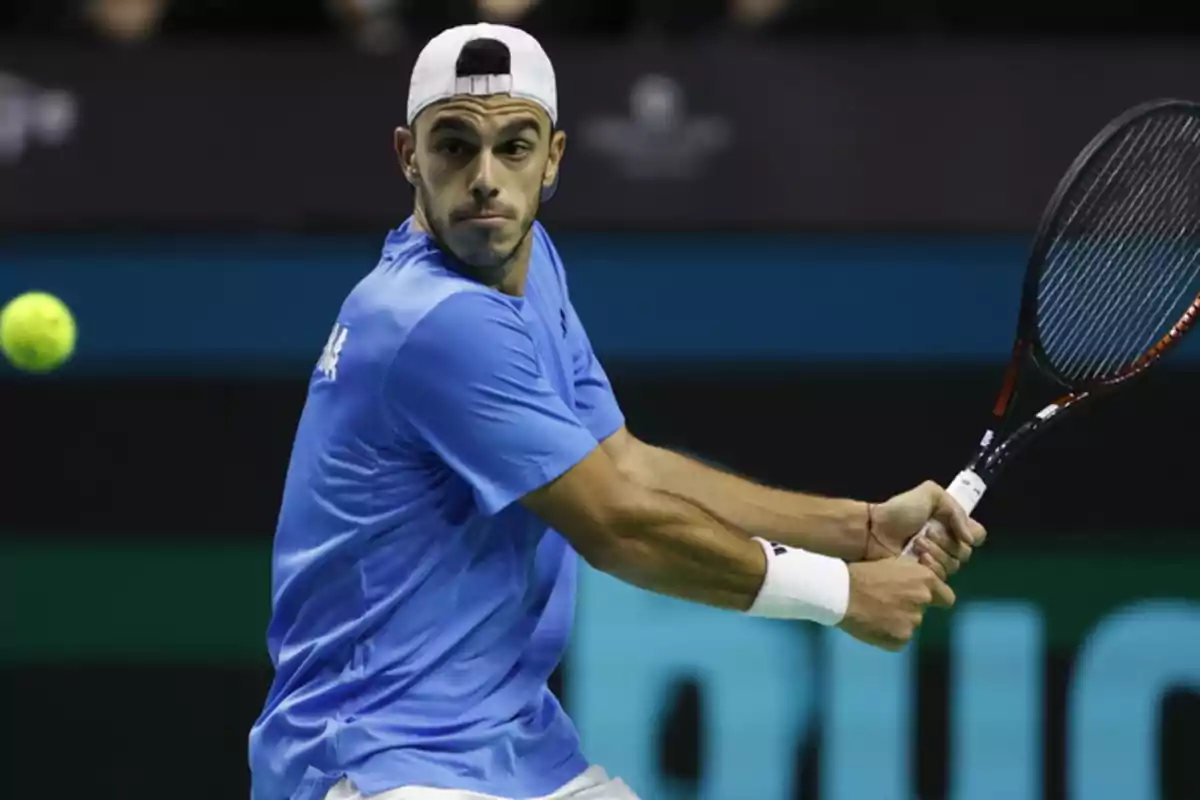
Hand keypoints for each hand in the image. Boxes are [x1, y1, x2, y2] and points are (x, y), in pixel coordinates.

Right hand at [838, 558, 954, 650]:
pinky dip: (887, 634)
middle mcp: (924, 600)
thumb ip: (912, 576)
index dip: (936, 598)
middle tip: (888, 604)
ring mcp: (913, 622)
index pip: (946, 597)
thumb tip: (920, 584)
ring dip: (897, 621)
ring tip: (875, 614)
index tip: (924, 600)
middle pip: (924, 610)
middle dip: (910, 608)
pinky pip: (898, 639)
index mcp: (925, 579)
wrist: (841, 592)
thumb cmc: (862, 572)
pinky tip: (872, 625)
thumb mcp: (893, 564)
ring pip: (909, 625)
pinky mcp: (900, 640)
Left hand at [863, 481, 986, 578]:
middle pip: (966, 553)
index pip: (978, 536)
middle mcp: (948, 543)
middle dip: (946, 542)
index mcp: (951, 524)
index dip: (971, 534)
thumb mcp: (930, 494)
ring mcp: (936, 560)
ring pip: (954, 566)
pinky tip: (916, 558)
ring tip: (916, 544)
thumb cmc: (900, 510)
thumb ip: (955, 509)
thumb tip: (970, 539)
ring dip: (936, 553)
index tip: (958, 531)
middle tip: (926, 533)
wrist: (874, 529)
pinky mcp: (925, 575)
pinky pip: (940, 577)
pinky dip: (931, 566)